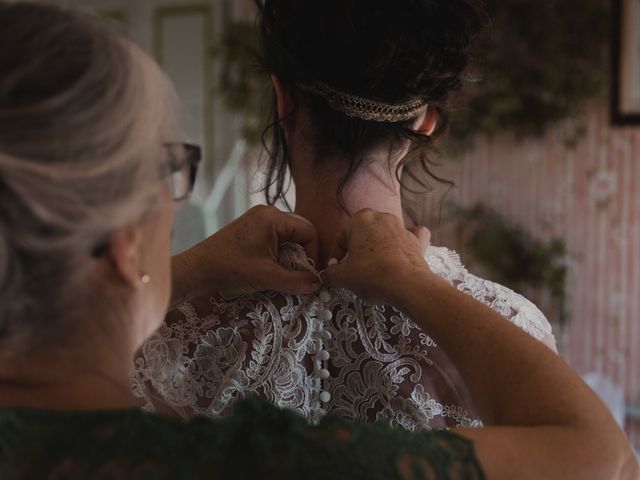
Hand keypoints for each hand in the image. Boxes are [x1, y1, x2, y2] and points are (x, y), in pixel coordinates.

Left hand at [173, 206, 319, 302]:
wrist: (197, 270)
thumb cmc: (230, 269)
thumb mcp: (268, 277)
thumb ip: (297, 281)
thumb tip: (318, 284)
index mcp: (273, 217)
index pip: (309, 232)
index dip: (313, 254)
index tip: (310, 275)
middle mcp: (267, 212)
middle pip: (300, 232)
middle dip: (303, 255)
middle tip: (300, 276)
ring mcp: (258, 219)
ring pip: (288, 236)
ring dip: (290, 256)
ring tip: (284, 273)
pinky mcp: (251, 228)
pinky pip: (276, 238)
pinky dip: (279, 253)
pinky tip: (272, 268)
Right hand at [322, 209, 431, 303]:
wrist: (407, 285)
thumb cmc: (372, 274)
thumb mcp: (342, 277)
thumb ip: (330, 274)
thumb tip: (327, 275)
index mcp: (360, 219)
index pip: (341, 238)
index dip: (336, 256)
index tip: (336, 270)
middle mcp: (382, 217)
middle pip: (362, 235)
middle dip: (357, 251)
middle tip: (354, 270)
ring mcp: (401, 227)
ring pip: (384, 235)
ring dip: (378, 247)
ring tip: (374, 269)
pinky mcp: (417, 240)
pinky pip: (410, 236)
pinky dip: (405, 243)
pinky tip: (401, 253)